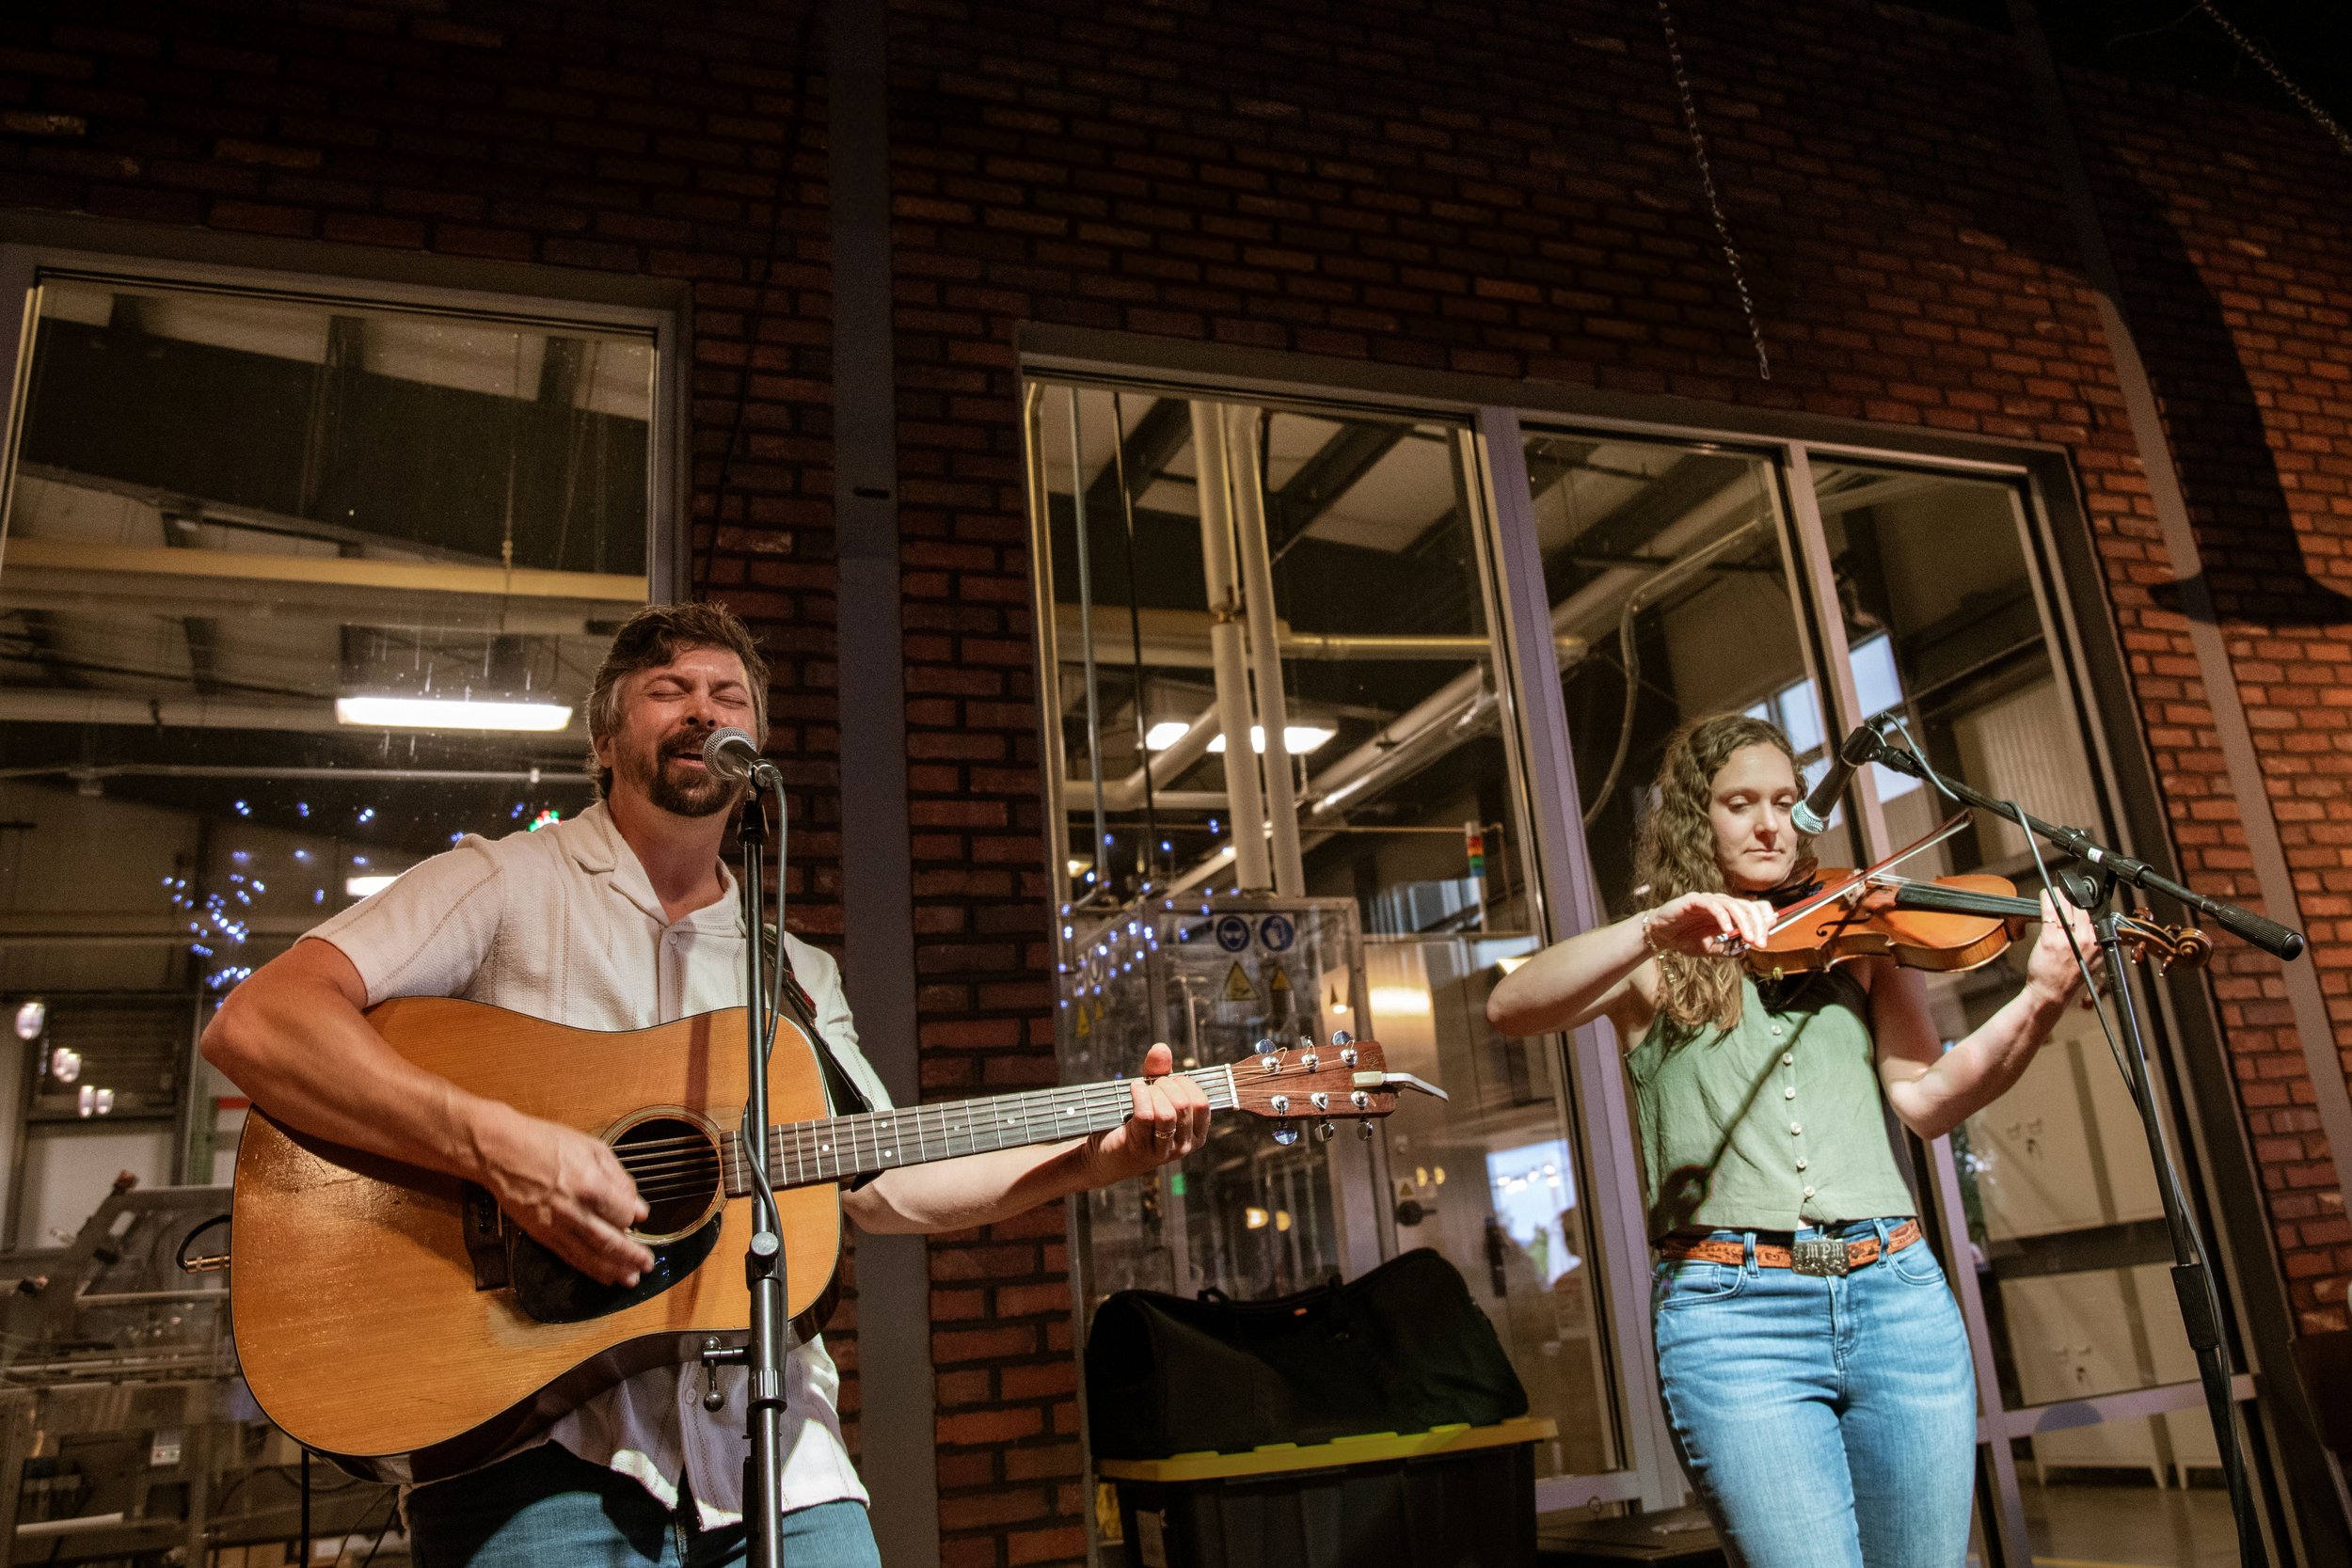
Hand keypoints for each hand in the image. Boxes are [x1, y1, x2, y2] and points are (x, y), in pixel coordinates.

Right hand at [471, 1104, 653, 1285]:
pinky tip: (603, 1276)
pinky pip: (569, 1256)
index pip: (623, 1214)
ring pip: (590, 1255)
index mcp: (590, 1185)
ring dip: (614, 1270)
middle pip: (610, 1241)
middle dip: (632, 1256)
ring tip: (631, 1279)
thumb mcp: (592, 1148)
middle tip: (647, 1265)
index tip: (639, 1219)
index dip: (634, 1218)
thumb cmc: (545, 1143)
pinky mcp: (541, 1234)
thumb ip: (619, 1178)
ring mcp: (556, 1225)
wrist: (502, 1152)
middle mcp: (574, 1210)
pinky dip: (588, 1269)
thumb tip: (637, 1205)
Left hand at [1083, 1043, 1210, 1184]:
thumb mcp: (1152, 1096)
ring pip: (1168, 1112)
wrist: (1105, 1154)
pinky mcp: (1141, 1148)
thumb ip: (1160, 1072)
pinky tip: (1133, 1088)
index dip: (1185, 1084)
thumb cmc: (1134, 1124)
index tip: (1168, 1080)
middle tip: (1151, 1084)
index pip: (1202, 1102)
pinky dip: (1140, 1096)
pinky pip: (1146, 1115)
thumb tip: (1161, 1048)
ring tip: (1141, 1088)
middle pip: (1185, 1104)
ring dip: (1152, 1092)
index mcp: (1196, 1133)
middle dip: (1166, 1085)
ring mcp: (1164, 1150)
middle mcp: (1185, 1145)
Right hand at [1641, 891, 1772, 958]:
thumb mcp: (1711, 949)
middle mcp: (1721, 903)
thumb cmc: (1685, 940)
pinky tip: (1727, 930)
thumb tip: (1746, 951)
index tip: (1767, 938)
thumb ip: (1728, 949)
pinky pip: (1713, 905)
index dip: (1764, 920)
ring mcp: (1708, 900)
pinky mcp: (1694, 899)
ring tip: (1748, 939)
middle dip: (1758, 925)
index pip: (1753, 910)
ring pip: (1733, 905)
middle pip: (1747, 907)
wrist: (1661, 936)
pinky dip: (1723, 917)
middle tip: (1761, 943)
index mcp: (1728, 913)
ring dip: (1744, 922)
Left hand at [2023, 889, 2104, 1009]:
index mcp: (2098, 944)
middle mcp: (2086, 940)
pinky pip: (2050, 912)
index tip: (2078, 897)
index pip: (2093, 915)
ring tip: (2055, 893)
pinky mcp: (2050, 939)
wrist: (2051, 993)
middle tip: (2064, 893)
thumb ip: (2092, 942)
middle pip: (2081, 908)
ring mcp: (2068, 939)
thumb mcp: (2091, 960)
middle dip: (2072, 898)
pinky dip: (2047, 900)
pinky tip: (2045, 895)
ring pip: (2066, 907)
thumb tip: (2089, 924)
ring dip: (2060, 896)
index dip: (2083, 904)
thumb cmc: (2068, 978)